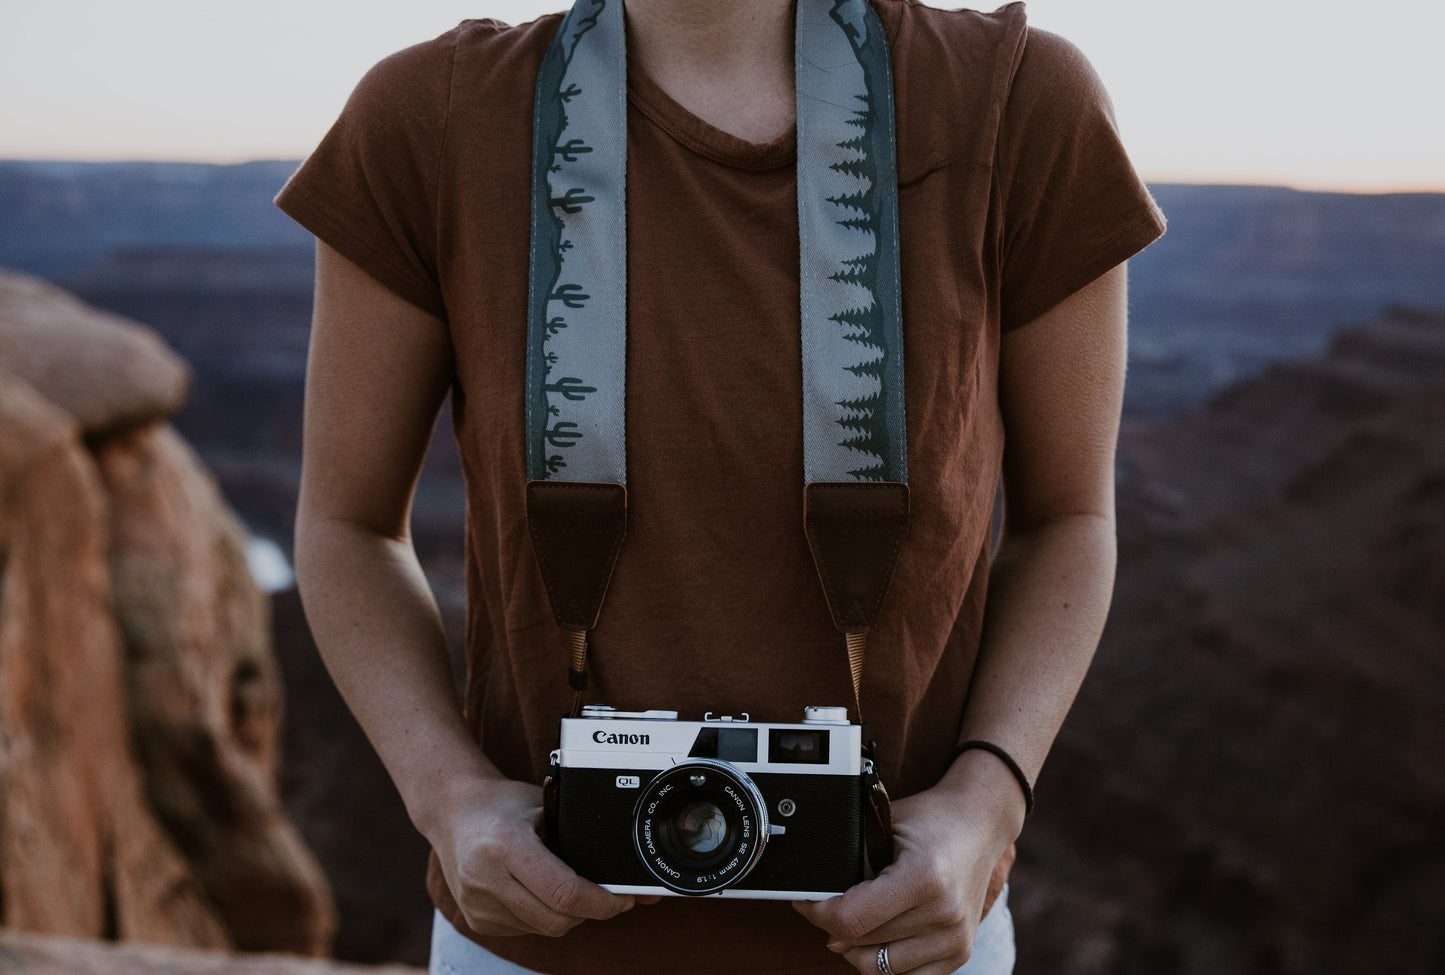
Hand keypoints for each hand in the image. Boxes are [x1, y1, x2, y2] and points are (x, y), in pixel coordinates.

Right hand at [425, 773, 639, 937]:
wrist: (451, 811)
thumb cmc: (503, 804)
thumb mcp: (546, 807)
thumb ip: (585, 840)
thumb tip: (642, 886)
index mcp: (506, 846)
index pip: (564, 894)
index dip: (602, 902)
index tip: (624, 897)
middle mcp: (486, 879)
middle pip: (557, 920)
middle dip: (591, 911)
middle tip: (606, 893)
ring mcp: (477, 904)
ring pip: (544, 929)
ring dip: (567, 915)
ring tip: (568, 884)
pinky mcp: (475, 920)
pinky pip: (526, 930)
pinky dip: (543, 916)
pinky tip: (539, 890)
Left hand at [793, 762, 1021, 973]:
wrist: (979, 823)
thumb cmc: (928, 820)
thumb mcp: (883, 827)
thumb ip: (851, 866)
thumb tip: (824, 916)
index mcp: (922, 878)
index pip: (851, 919)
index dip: (818, 913)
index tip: (806, 901)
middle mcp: (944, 914)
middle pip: (861, 945)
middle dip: (832, 927)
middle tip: (827, 905)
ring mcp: (955, 938)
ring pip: (879, 968)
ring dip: (857, 948)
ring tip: (855, 920)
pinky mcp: (960, 953)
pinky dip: (884, 961)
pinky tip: (879, 936)